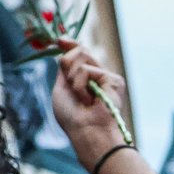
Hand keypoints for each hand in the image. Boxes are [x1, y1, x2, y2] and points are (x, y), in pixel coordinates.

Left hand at [51, 38, 127, 168]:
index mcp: (86, 78)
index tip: (59, 40)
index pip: (80, 53)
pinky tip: (89, 101)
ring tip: (81, 97)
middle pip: (79, 50)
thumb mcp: (61, 89)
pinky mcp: (113, 80)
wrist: (87, 132)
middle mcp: (98, 76)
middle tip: (69, 85)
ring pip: (81, 55)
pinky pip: (85, 70)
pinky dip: (79, 86)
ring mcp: (106, 77)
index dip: (70, 44)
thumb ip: (64, 70)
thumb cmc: (73, 119)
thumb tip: (63, 49)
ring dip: (72, 77)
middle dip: (67, 63)